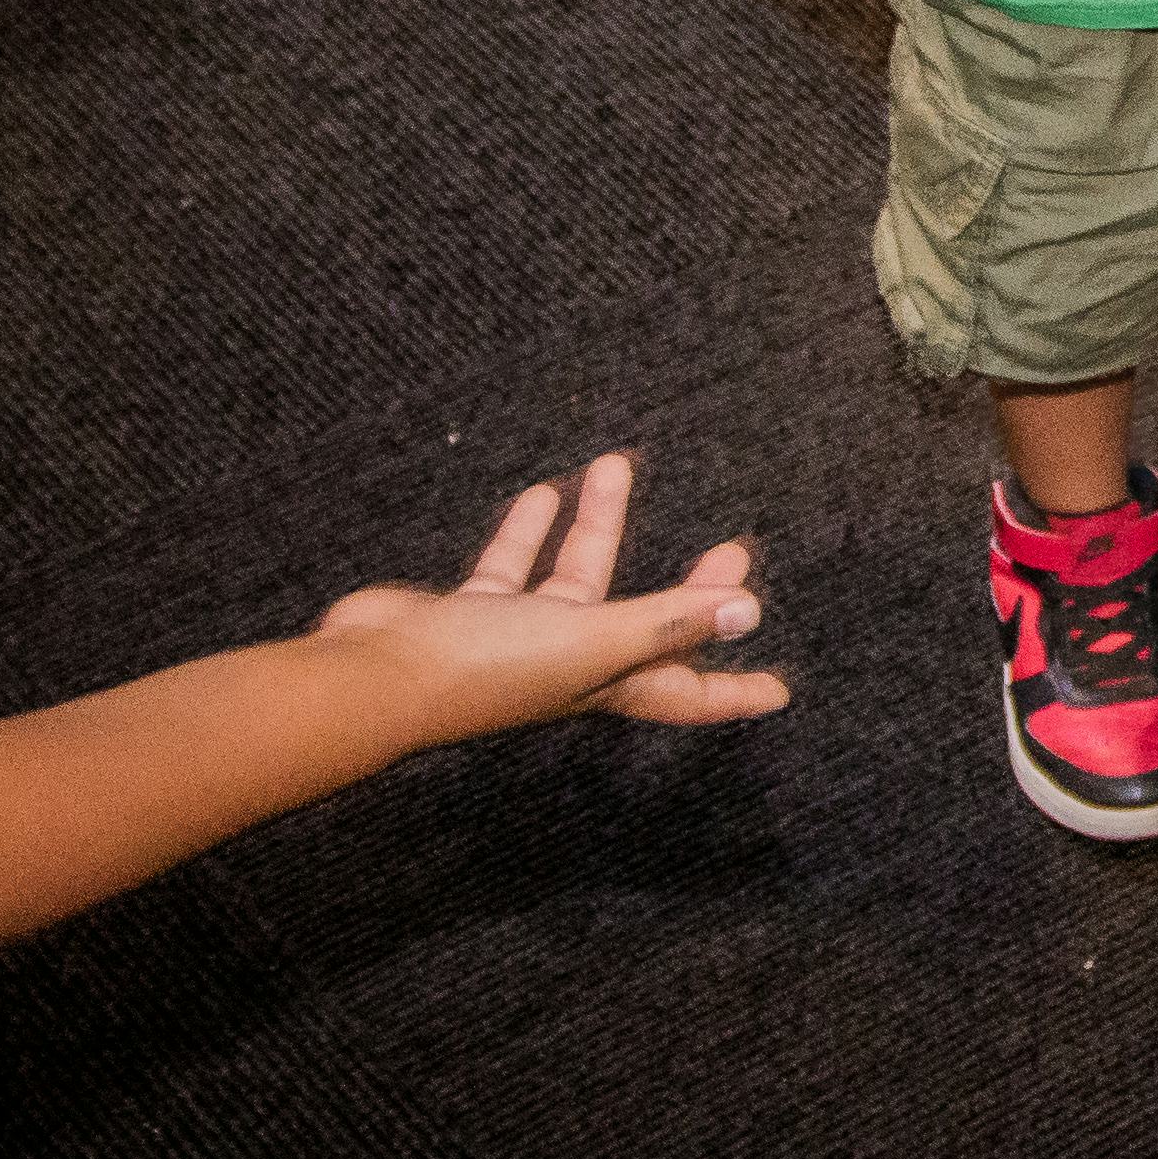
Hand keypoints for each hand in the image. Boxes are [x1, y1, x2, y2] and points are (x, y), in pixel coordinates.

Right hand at [313, 450, 791, 733]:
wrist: (376, 675)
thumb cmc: (487, 668)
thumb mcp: (592, 640)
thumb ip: (667, 622)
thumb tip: (749, 612)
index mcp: (605, 683)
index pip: (686, 693)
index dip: (734, 692)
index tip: (781, 692)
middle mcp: (569, 665)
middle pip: (648, 627)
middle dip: (691, 592)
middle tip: (733, 550)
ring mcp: (517, 638)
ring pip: (576, 577)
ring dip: (599, 526)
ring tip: (615, 465)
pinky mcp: (470, 611)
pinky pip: (511, 563)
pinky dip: (528, 529)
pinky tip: (541, 493)